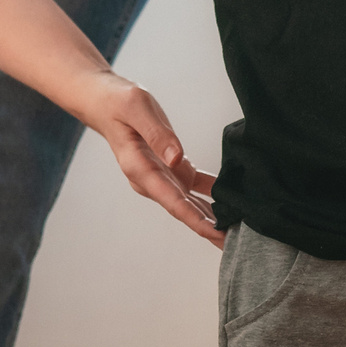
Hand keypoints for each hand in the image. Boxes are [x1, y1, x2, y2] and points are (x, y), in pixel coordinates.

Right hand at [72, 70, 224, 244]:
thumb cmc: (117, 102)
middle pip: (184, 209)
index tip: (216, 232)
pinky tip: (234, 203)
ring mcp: (162, 176)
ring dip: (214, 216)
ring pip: (191, 203)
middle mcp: (151, 180)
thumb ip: (157, 134)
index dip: (195, 219)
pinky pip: (196, 186)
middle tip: (238, 243)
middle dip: (209, 227)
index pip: (171, 200)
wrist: (104, 102)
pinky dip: (214, 195)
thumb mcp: (137, 108)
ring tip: (241, 230)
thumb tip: (177, 159)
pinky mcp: (172, 168)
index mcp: (140, 168)